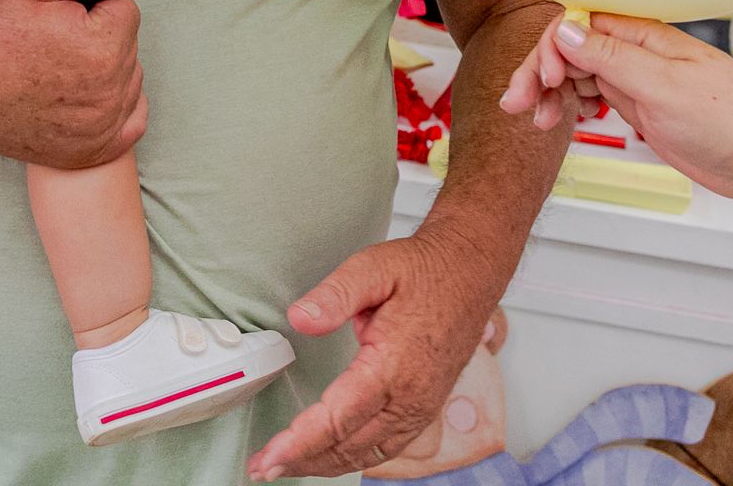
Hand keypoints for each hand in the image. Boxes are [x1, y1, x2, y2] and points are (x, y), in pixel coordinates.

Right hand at [0, 0, 145, 169]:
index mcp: (103, 49)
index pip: (124, 7)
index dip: (89, 3)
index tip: (55, 16)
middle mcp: (111, 95)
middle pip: (127, 43)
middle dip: (99, 34)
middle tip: (51, 41)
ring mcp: (103, 129)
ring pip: (128, 76)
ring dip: (106, 67)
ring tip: (56, 67)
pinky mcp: (93, 151)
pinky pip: (132, 118)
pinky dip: (114, 105)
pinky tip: (80, 95)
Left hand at [246, 226, 502, 481]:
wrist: (470, 272)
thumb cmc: (424, 270)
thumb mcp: (373, 267)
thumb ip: (334, 295)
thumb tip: (300, 319)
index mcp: (394, 364)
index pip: (339, 417)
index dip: (300, 442)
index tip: (269, 457)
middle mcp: (411, 395)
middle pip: (348, 445)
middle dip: (302, 461)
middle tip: (262, 468)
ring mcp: (422, 406)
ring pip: (368, 454)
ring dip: (325, 465)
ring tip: (288, 467)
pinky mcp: (426, 407)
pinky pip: (387, 447)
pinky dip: (354, 458)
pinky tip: (331, 457)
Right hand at [524, 13, 732, 196]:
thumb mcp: (664, 88)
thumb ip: (613, 58)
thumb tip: (567, 31)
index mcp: (644, 37)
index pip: (579, 25)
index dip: (552, 48)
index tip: (545, 79)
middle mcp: (636, 53)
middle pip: (569, 49)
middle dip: (538, 73)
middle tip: (517, 104)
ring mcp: (635, 79)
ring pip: (575, 74)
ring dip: (549, 93)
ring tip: (538, 120)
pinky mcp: (638, 104)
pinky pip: (590, 95)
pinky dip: (570, 106)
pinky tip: (566, 120)